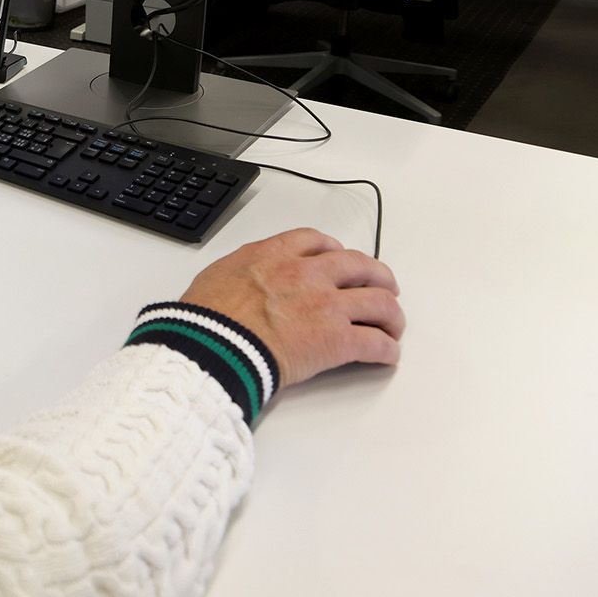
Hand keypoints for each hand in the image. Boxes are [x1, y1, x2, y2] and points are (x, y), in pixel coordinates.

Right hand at [179, 227, 403, 388]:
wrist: (211, 345)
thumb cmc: (205, 317)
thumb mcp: (218, 275)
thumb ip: (242, 271)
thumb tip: (243, 280)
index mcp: (274, 255)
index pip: (316, 241)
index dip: (335, 250)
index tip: (340, 259)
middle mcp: (307, 274)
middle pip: (360, 265)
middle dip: (377, 277)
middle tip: (382, 288)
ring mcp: (326, 306)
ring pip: (380, 302)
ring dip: (391, 314)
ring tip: (392, 326)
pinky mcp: (337, 341)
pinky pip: (375, 343)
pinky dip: (387, 349)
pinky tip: (387, 355)